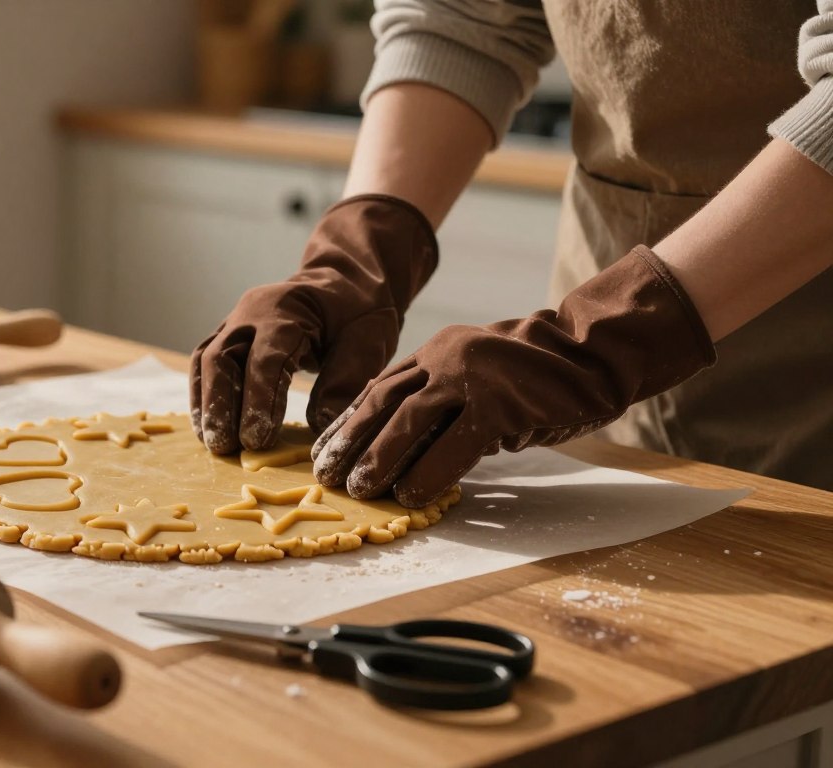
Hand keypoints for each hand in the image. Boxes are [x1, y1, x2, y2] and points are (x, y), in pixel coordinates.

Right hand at [190, 194, 437, 453]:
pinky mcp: (229, 333)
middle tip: (227, 447)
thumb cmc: (359, 310)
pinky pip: (205, 362)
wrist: (344, 279)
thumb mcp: (368, 339)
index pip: (265, 358)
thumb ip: (346, 380)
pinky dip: (203, 394)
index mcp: (288, 310)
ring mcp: (235, 320)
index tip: (257, 440)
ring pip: (205, 360)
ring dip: (205, 403)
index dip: (258, 400)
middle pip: (220, 357)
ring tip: (212, 442)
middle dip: (220, 405)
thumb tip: (320, 426)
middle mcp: (252, 312)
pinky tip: (208, 425)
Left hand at [311, 246, 716, 506]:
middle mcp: (445, 359)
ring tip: (360, 490)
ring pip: (408, 421)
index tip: (323, 451)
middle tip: (327, 475)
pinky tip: (412, 495)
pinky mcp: (499, 403)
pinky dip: (429, 472)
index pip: (378, 388)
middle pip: (382, 403)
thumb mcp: (478, 377)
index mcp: (436, 352)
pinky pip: (454, 445)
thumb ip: (442, 400)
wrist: (595, 351)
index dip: (347, 422)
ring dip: (379, 458)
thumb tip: (404, 445)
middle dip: (350, 441)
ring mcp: (471, 378)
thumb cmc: (538, 374)